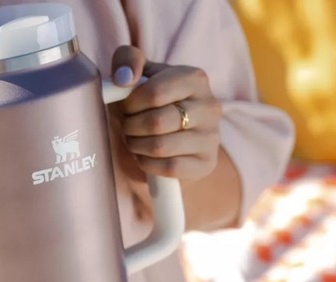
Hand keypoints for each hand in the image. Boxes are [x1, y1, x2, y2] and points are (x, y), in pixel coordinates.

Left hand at [111, 46, 221, 179]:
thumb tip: (124, 78)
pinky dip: (148, 163)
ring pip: (160, 147)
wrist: (175, 133)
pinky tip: (145, 156)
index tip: (126, 107)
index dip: (130, 104)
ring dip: (136, 146)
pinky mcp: (206, 163)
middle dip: (131, 127)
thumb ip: (128, 60)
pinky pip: (169, 167)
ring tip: (134, 140)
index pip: (154, 93)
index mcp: (195, 78)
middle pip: (156, 122)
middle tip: (127, 126)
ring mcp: (212, 137)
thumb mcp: (140, 73)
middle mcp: (210, 106)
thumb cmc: (151, 100)